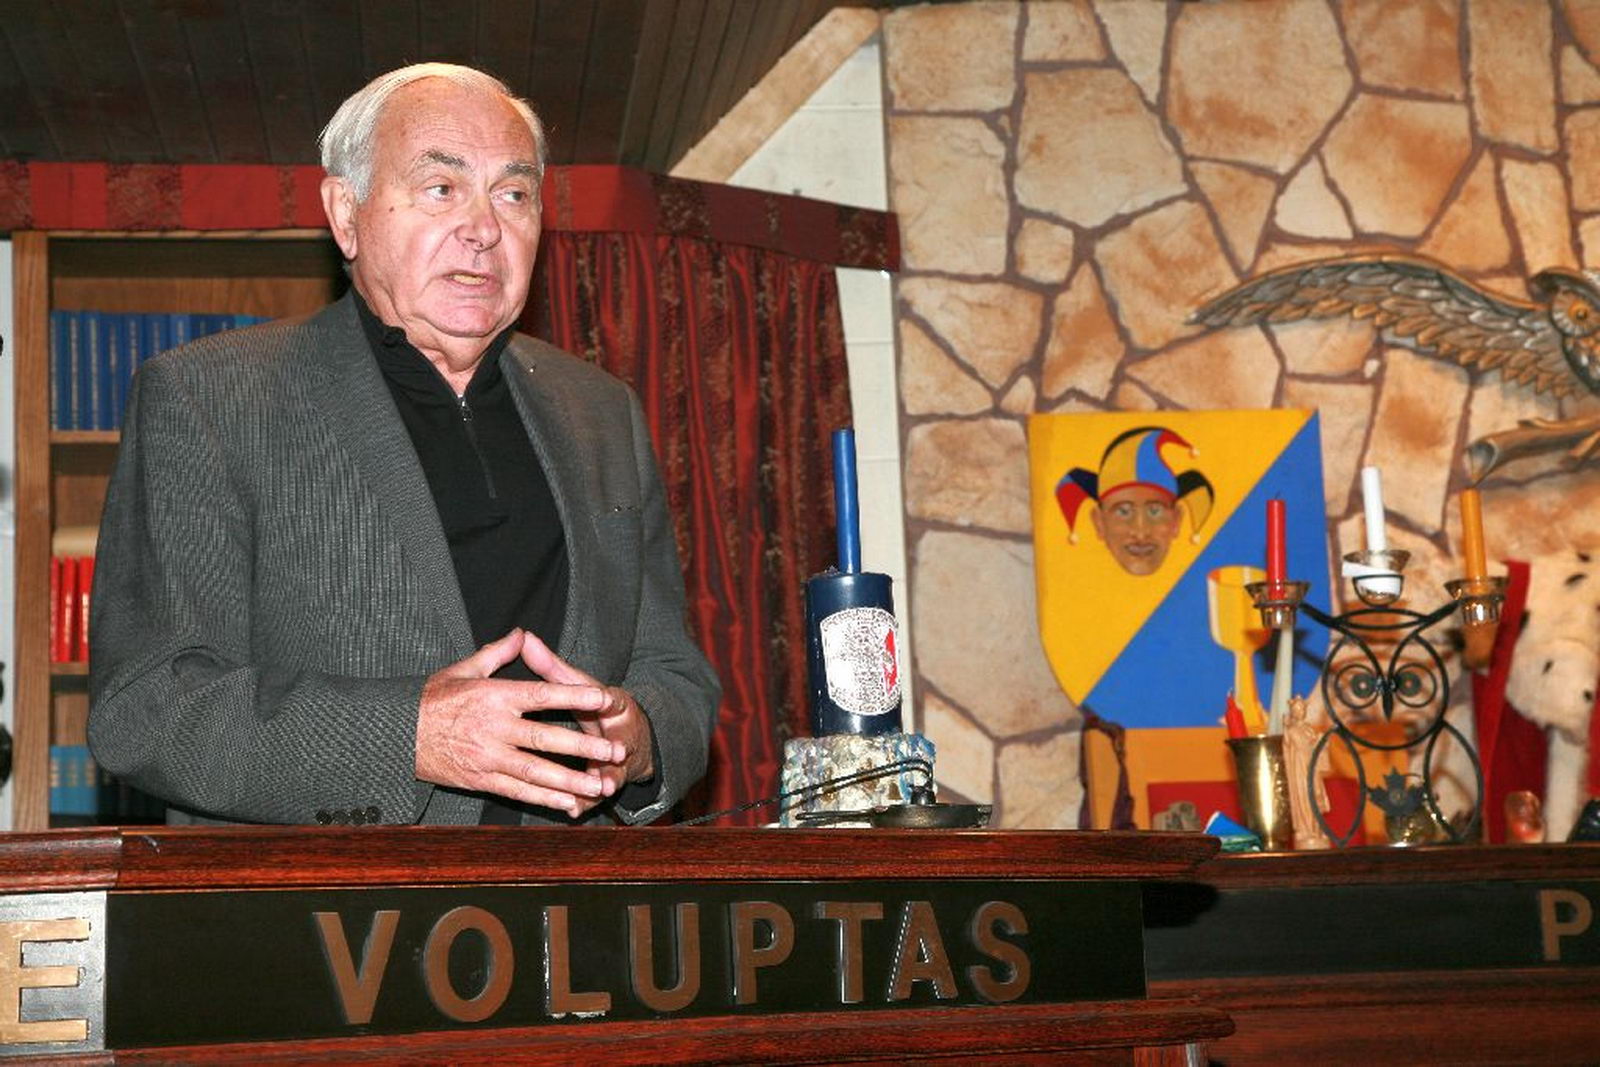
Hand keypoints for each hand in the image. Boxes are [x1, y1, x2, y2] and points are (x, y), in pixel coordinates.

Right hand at [415, 629, 627, 815]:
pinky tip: (570, 804)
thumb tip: (522, 634)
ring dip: (571, 780)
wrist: (395, 734)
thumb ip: (497, 653)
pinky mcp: (481, 779)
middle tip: (617, 750)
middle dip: (586, 745)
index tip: (604, 698)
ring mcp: (488, 757)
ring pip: (536, 771)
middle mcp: (494, 728)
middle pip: (547, 738)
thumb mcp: (463, 670)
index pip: (543, 694)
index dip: (576, 696)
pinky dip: (544, 799)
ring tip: (601, 784)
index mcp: (494, 696)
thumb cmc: (431, 699)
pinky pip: (517, 791)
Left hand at [519, 631, 654, 792]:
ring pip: (611, 773)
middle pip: (618, 741)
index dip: (609, 700)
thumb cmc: (599, 708)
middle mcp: (620, 734)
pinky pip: (595, 797)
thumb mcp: (582, 686)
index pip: (614, 699)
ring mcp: (617, 762)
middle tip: (614, 754)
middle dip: (613, 749)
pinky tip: (573, 810)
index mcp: (615, 706)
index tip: (605, 699)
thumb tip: (524, 638)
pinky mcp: (608, 782)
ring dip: (605, 782)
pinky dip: (585, 803)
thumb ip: (553, 667)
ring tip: (600, 790)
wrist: (632, 739)